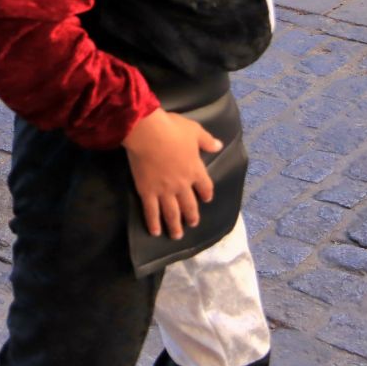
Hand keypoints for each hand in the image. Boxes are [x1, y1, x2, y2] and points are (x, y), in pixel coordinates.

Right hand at [122, 107, 220, 239]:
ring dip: (175, 225)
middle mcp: (182, 185)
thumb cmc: (172, 129)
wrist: (148, 134)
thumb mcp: (194, 131)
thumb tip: (219, 146)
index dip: (206, 194)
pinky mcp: (147, 192)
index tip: (206, 199)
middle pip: (189, 205)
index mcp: (195, 170)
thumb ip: (207, 141)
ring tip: (177, 235)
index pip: (205, 187)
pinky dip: (153, 223)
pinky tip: (155, 231)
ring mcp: (164, 191)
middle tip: (192, 224)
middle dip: (192, 216)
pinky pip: (151, 211)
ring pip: (172, 213)